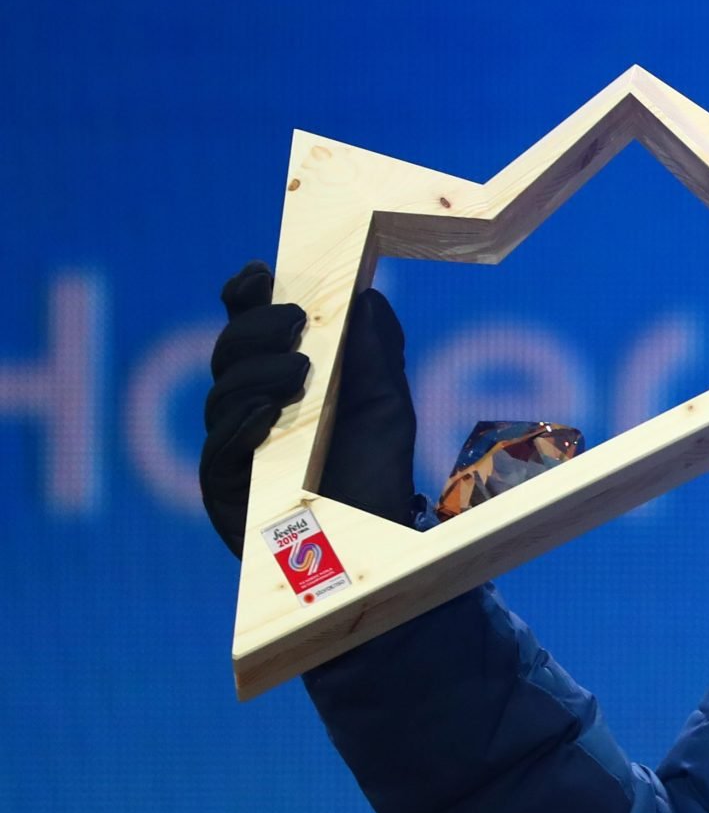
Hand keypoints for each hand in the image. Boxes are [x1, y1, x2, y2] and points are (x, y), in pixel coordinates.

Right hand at [199, 262, 419, 557]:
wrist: (381, 539)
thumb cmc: (377, 471)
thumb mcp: (386, 406)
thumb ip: (375, 354)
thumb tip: (367, 297)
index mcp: (278, 379)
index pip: (248, 328)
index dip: (245, 297)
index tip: (259, 273)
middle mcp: (246, 407)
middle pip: (227, 354)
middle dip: (255, 330)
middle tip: (295, 320)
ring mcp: (230, 447)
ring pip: (220, 396)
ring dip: (256, 375)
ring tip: (298, 372)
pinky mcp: (224, 489)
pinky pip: (218, 451)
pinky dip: (240, 426)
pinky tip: (264, 413)